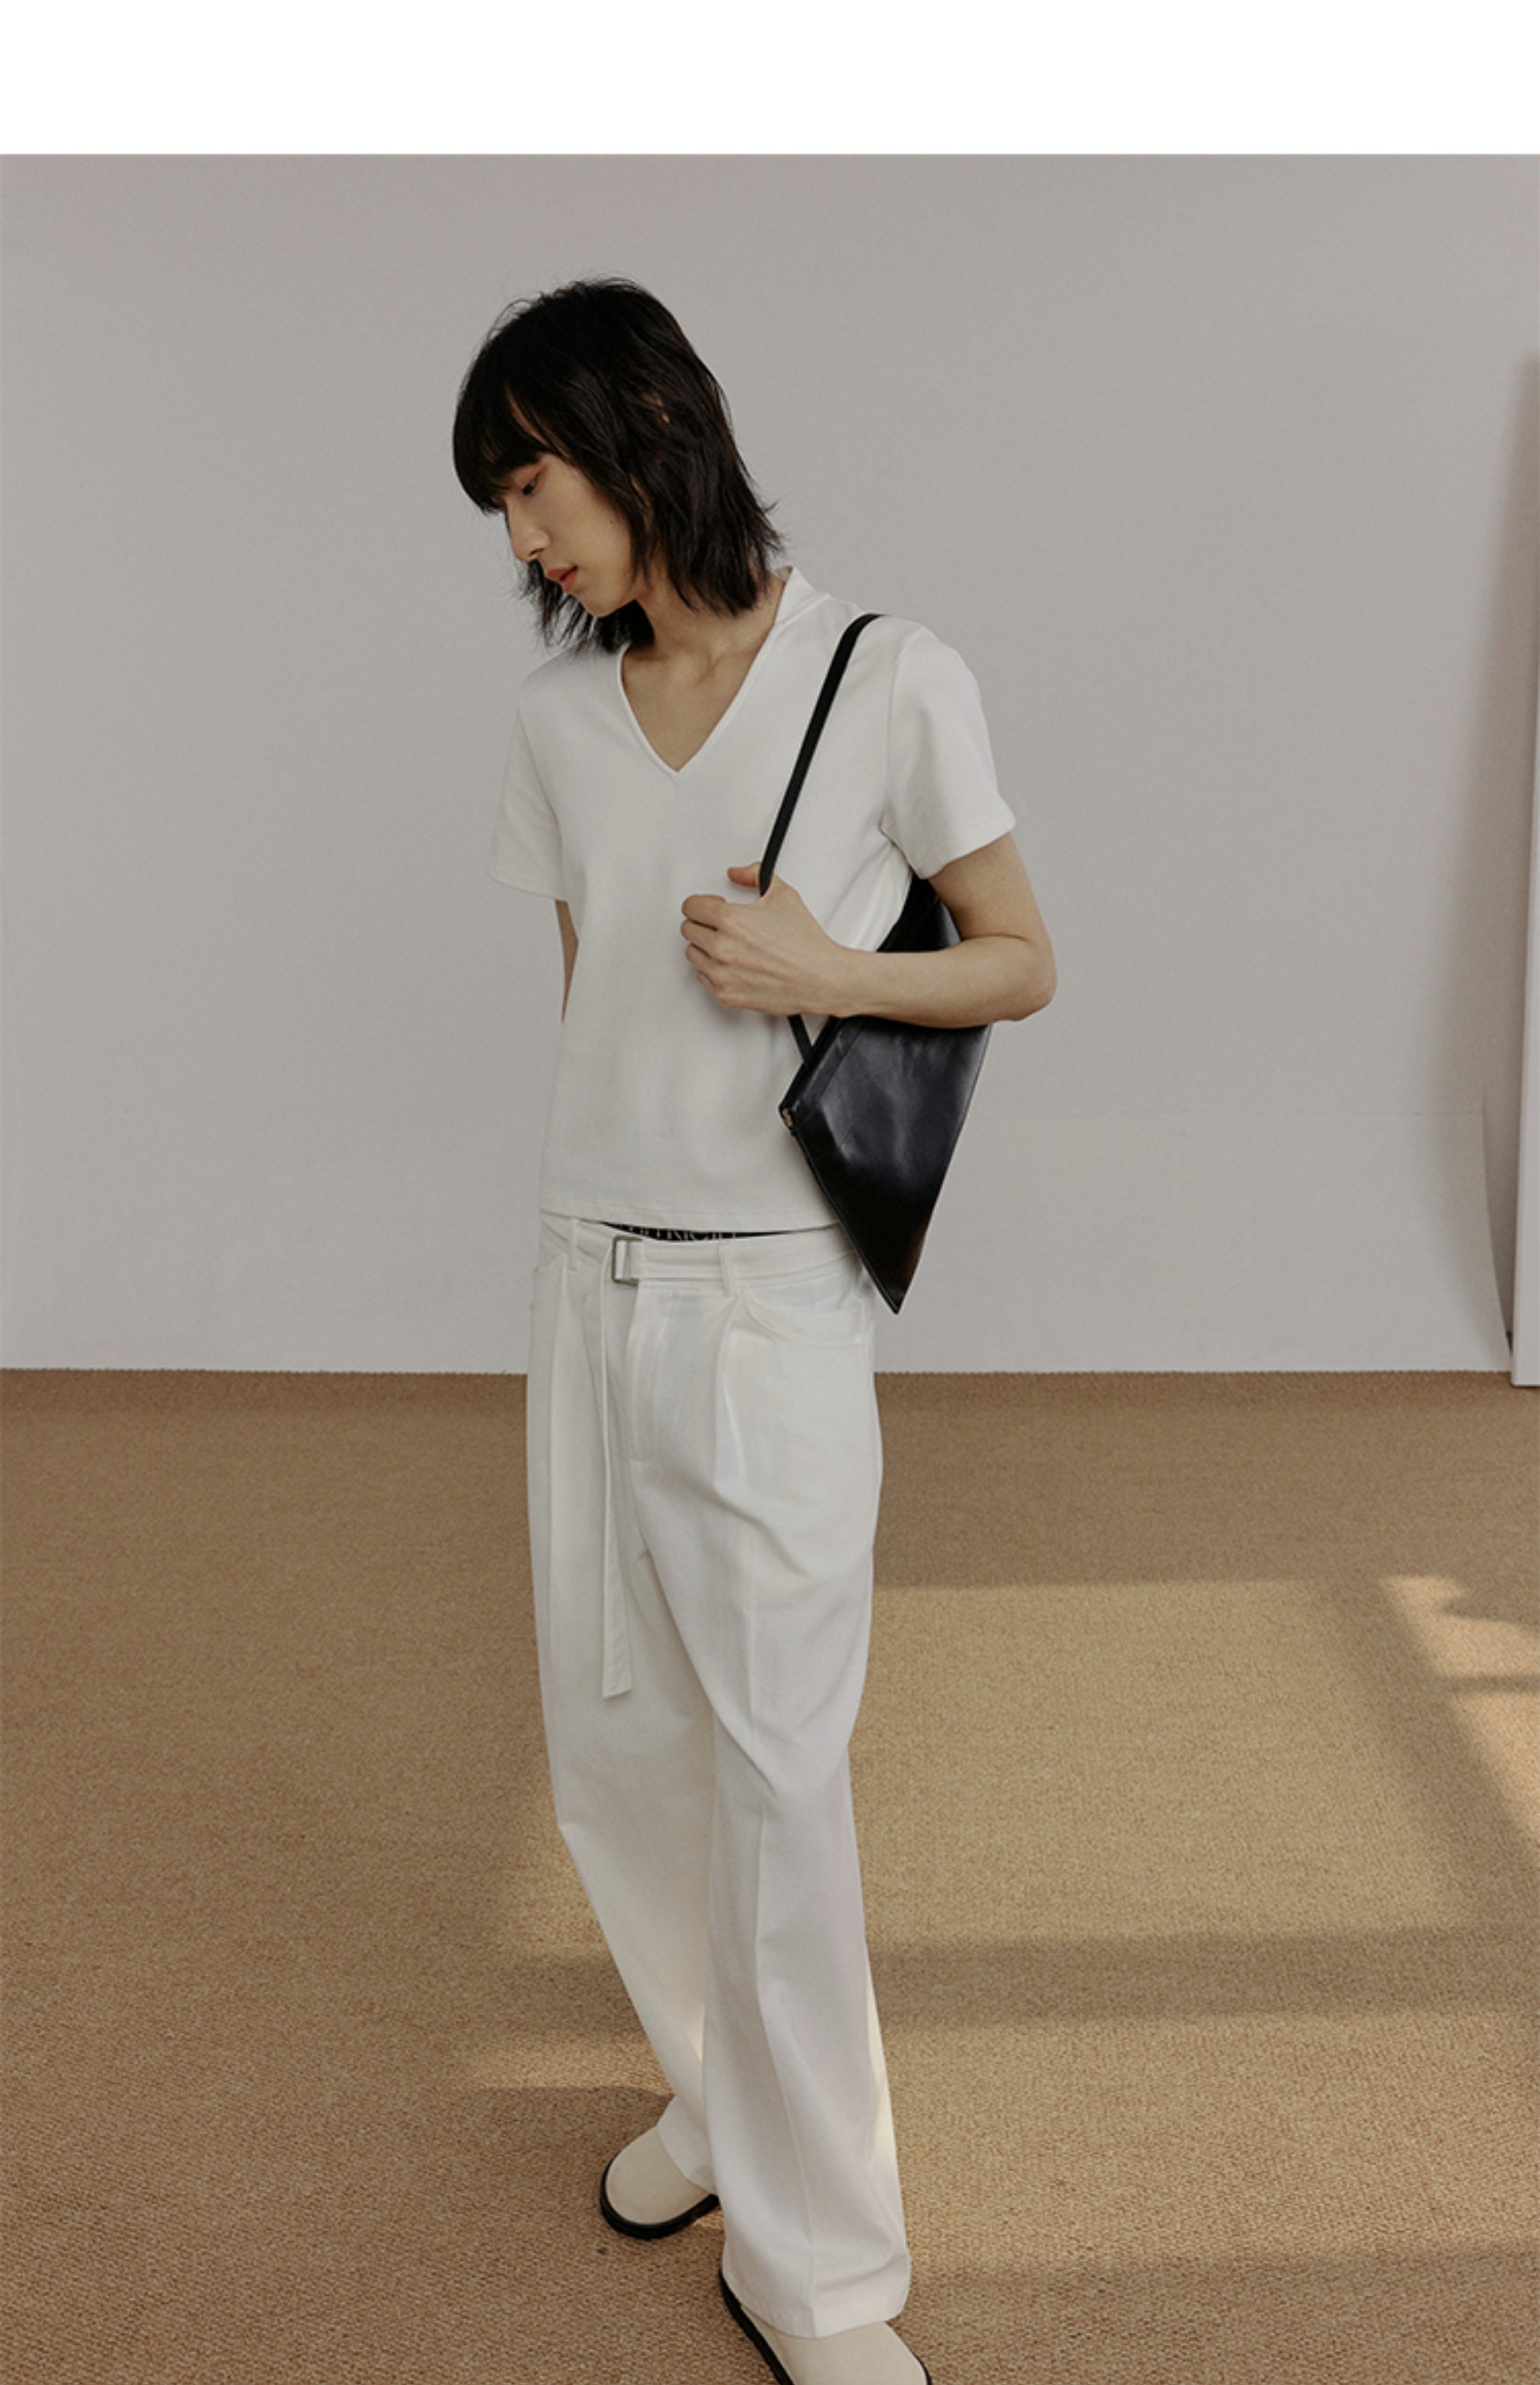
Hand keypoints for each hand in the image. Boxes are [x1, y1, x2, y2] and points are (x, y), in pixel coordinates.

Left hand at [680, 864, 847, 1015]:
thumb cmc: (805, 944)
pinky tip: (731, 962)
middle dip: (703, 923)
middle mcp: (722, 949)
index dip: (702, 902)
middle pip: (688, 929)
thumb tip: (737, 874)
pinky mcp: (726, 995)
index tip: (713, 905)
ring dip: (705, 946)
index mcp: (731, 921)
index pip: (690, 907)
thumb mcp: (783, 894)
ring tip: (728, 943)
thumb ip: (754, 874)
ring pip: (693, 954)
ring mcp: (722, 974)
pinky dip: (713, 969)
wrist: (820, 979)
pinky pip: (703, 977)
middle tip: (722, 923)